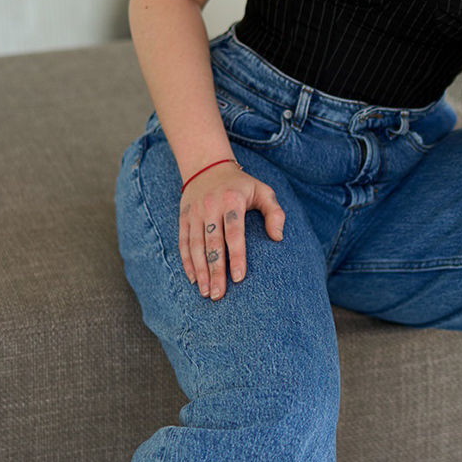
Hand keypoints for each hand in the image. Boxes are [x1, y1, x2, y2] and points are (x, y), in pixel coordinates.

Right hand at [179, 163, 285, 295]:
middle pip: (213, 244)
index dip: (236, 256)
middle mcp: (211, 206)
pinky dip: (187, 262)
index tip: (239, 278)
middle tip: (219, 295)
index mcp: (232, 200)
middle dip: (215, 271)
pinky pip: (183, 242)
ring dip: (200, 271)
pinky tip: (194, 280)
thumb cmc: (242, 185)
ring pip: (195, 246)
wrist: (207, 166)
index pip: (234, 232)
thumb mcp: (263, 191)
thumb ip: (275, 213)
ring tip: (207, 293)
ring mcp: (195, 213)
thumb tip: (278, 238)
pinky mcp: (184, 217)